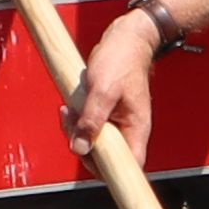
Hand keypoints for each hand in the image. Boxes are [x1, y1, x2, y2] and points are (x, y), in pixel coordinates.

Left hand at [73, 7, 162, 163]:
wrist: (126, 38)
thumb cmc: (122, 59)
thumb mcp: (103, 90)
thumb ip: (91, 120)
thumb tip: (81, 147)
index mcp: (137, 129)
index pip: (128, 166)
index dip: (108, 170)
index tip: (87, 157)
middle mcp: (129, 130)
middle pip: (105, 157)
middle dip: (82, 144)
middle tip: (72, 122)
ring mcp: (117, 123)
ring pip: (93, 141)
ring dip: (76, 130)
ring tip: (71, 110)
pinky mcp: (107, 114)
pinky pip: (89, 127)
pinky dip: (77, 120)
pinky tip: (72, 107)